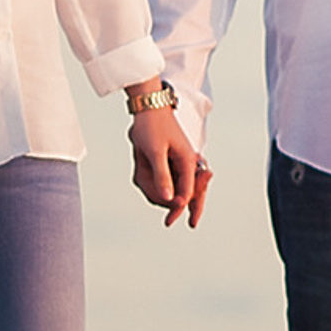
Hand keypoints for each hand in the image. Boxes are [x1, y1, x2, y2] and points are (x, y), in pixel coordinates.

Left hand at [127, 93, 210, 227]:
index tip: (171, 222)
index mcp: (188, 161)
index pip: (189, 192)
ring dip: (153, 188)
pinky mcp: (167, 163)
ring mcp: (176, 164)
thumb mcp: (155, 152)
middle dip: (167, 202)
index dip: (182, 208)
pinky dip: (149, 180)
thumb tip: (170, 199)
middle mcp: (185, 165)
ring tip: (141, 168)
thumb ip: (162, 176)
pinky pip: (159, 181)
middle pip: (182, 194)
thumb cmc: (152, 127)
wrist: (147, 108)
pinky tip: (142, 166)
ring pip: (169, 189)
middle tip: (165, 219)